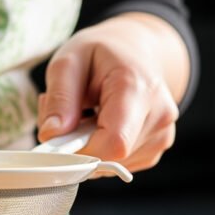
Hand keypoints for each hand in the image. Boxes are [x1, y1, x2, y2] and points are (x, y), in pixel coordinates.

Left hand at [37, 13, 189, 171]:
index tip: (58, 139)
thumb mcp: (69, 61)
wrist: (136, 51)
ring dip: (89, 147)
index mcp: (138, 88)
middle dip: (79, 145)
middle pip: (110, 156)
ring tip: (89, 114)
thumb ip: (60, 97)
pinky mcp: (156, 148)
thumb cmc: (102, 53)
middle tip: (70, 114)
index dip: (80, 151)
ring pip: (112, 163)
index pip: (114, 143)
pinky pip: (119, 163)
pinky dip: (102, 149)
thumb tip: (52, 135)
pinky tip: (102, 124)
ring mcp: (161, 134)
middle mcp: (159, 115)